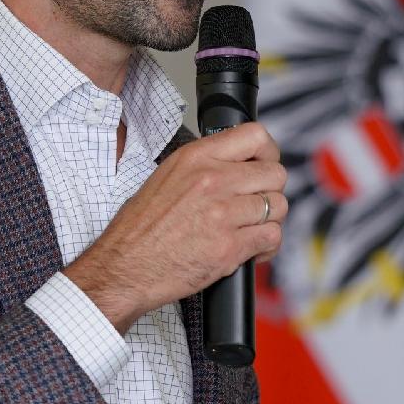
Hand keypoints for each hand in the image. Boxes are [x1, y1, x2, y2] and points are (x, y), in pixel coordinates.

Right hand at [64, 122, 286, 331]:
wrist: (125, 267)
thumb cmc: (140, 228)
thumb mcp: (166, 177)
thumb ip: (204, 166)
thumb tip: (237, 165)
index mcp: (195, 158)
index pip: (256, 136)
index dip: (268, 152)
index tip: (264, 164)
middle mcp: (212, 180)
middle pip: (275, 173)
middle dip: (270, 190)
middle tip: (256, 203)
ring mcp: (222, 214)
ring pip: (278, 206)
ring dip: (269, 219)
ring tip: (252, 228)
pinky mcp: (229, 247)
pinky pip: (272, 237)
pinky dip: (267, 246)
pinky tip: (252, 249)